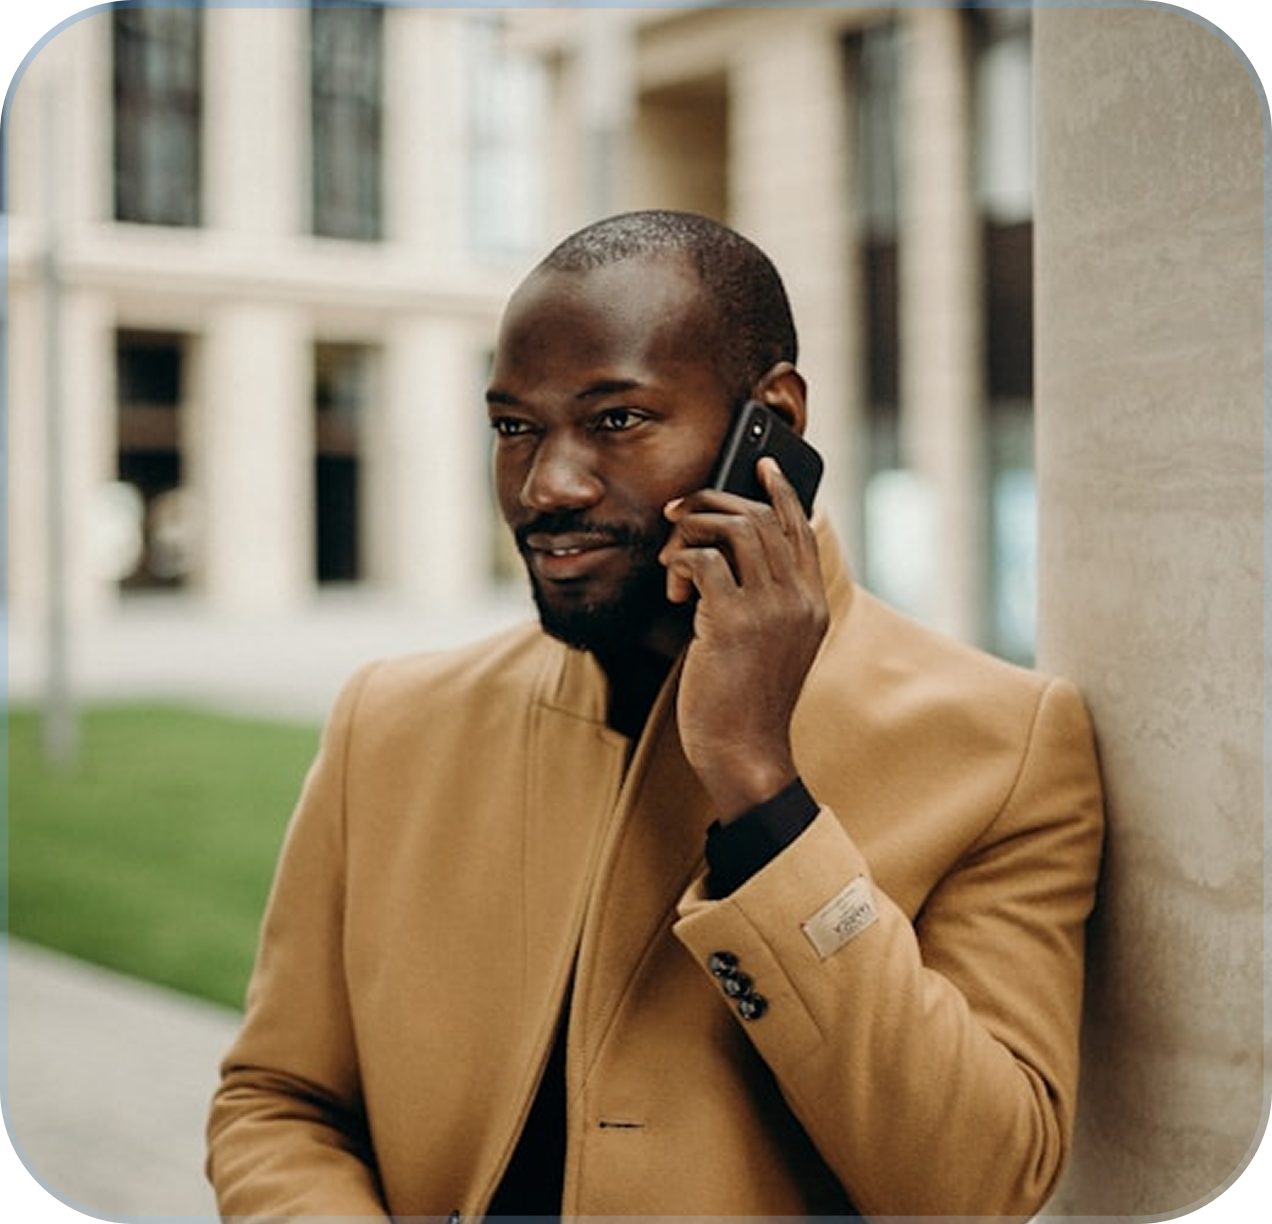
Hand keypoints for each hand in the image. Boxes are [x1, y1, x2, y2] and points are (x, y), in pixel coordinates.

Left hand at [660, 458, 828, 822]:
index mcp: (811, 603)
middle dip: (713, 502)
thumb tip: (724, 558)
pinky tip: (672, 590)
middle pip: (763, 517)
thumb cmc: (747, 702)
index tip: (762, 465)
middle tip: (677, 511)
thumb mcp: (772, 647)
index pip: (801, 528)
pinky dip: (680, 563)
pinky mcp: (733, 623)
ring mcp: (770, 610)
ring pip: (735, 529)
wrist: (745, 753)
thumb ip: (766, 603)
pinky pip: (703, 561)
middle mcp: (798, 599)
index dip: (781, 490)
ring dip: (692, 528)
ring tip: (670, 552)